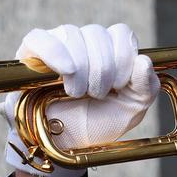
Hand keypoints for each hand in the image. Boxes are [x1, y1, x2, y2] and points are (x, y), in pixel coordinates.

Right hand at [0, 23, 159, 176]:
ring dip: (81, 67)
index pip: (120, 32)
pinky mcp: (29, 54)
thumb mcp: (132, 109)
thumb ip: (146, 87)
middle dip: (102, 69)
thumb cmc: (97, 123)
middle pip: (97, 32)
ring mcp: (56, 45)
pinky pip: (40, 39)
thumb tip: (143, 61)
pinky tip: (66, 71)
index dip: (123, 56)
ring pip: (72, 34)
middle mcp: (84, 41)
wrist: (65, 144)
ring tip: (77, 93)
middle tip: (97, 95)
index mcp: (109, 49)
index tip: (119, 85)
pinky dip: (55, 52)